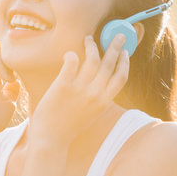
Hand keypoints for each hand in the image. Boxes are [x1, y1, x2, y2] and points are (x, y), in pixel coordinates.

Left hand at [29, 33, 129, 148]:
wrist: (52, 140)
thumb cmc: (70, 127)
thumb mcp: (92, 113)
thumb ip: (99, 98)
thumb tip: (101, 83)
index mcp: (105, 101)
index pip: (121, 76)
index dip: (124, 61)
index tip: (125, 52)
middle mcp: (95, 94)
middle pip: (110, 63)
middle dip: (116, 46)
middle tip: (118, 35)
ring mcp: (80, 89)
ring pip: (92, 59)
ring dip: (92, 46)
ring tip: (88, 39)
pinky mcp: (63, 86)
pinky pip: (72, 62)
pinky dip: (72, 55)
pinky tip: (70, 54)